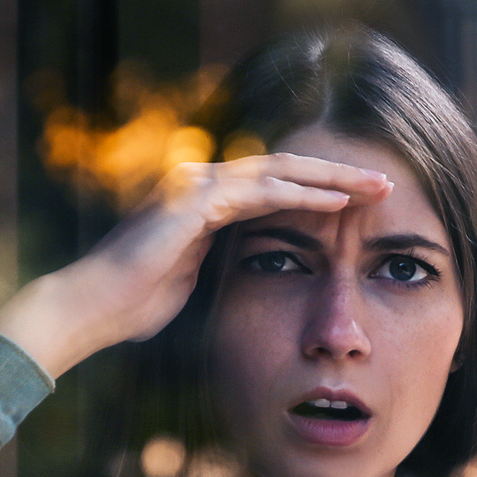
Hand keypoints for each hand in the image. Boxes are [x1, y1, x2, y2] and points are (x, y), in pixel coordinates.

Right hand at [0, 152, 392, 378]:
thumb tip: (247, 269)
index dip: (320, 189)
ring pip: (279, 170)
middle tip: (386, 182)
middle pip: (284, 168)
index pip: (274, 185)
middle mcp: (202, 182)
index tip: (364, 201)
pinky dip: (303, 194)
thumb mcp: (191, 280)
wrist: (90, 309)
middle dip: (338, 173)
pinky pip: (260, 192)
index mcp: (205, 200)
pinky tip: (338, 201)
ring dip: (333, 177)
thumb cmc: (133, 305)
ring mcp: (197, 186)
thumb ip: (217, 262)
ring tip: (376, 186)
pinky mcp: (194, 201)